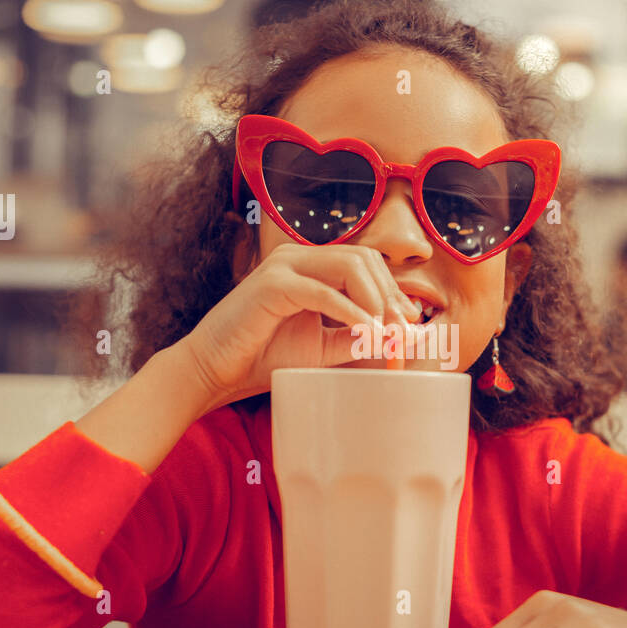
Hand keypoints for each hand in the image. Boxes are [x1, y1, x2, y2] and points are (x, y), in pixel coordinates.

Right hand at [184, 242, 420, 407]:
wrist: (217, 369)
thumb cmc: (264, 356)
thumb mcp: (322, 346)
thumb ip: (355, 337)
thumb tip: (397, 338)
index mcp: (310, 266)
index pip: (366, 263)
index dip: (393, 291)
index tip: (409, 324)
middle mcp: (298, 257)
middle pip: (363, 258)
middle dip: (389, 294)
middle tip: (403, 330)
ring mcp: (284, 266)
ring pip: (349, 266)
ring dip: (375, 300)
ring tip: (386, 332)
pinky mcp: (272, 284)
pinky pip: (323, 291)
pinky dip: (351, 312)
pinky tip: (366, 332)